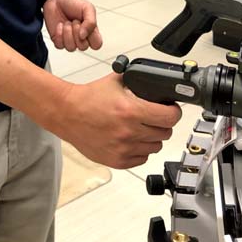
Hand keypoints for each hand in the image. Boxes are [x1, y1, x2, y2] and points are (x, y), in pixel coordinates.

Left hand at [43, 0, 101, 51]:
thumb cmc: (72, 3)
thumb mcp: (87, 8)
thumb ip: (91, 22)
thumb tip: (84, 36)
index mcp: (91, 31)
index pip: (96, 44)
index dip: (91, 38)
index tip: (86, 26)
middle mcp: (81, 37)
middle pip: (83, 47)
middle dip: (77, 31)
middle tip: (75, 21)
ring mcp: (69, 39)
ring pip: (71, 48)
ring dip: (67, 32)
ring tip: (67, 22)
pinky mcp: (58, 40)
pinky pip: (60, 45)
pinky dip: (59, 34)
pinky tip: (60, 25)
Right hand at [55, 72, 181, 168]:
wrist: (68, 113)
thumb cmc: (88, 98)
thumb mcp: (116, 81)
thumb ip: (136, 80)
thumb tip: (154, 80)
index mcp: (131, 111)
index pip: (169, 117)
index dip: (173, 112)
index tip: (171, 110)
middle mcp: (129, 132)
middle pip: (165, 133)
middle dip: (162, 123)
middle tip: (154, 117)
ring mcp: (123, 148)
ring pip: (155, 147)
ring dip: (152, 137)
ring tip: (141, 128)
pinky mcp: (117, 160)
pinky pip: (142, 158)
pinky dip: (140, 150)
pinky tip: (132, 139)